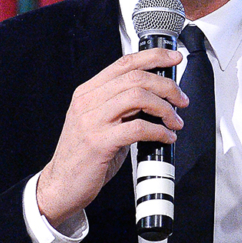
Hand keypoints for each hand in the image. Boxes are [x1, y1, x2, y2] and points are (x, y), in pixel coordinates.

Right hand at [37, 48, 185, 229]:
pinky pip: (137, 128)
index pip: (124, 63)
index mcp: (88, 92)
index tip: (174, 59)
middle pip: (136, 77)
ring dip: (164, 108)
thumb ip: (122, 108)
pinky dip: (158, 131)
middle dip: (166, 86)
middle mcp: (88, 102)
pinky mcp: (99, 142)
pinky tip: (166, 137)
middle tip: (181, 100)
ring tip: (174, 121)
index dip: (154, 57)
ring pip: (138, 97)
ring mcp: (92, 121)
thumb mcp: (100, 122)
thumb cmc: (83, 155)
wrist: (61, 184)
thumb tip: (155, 99)